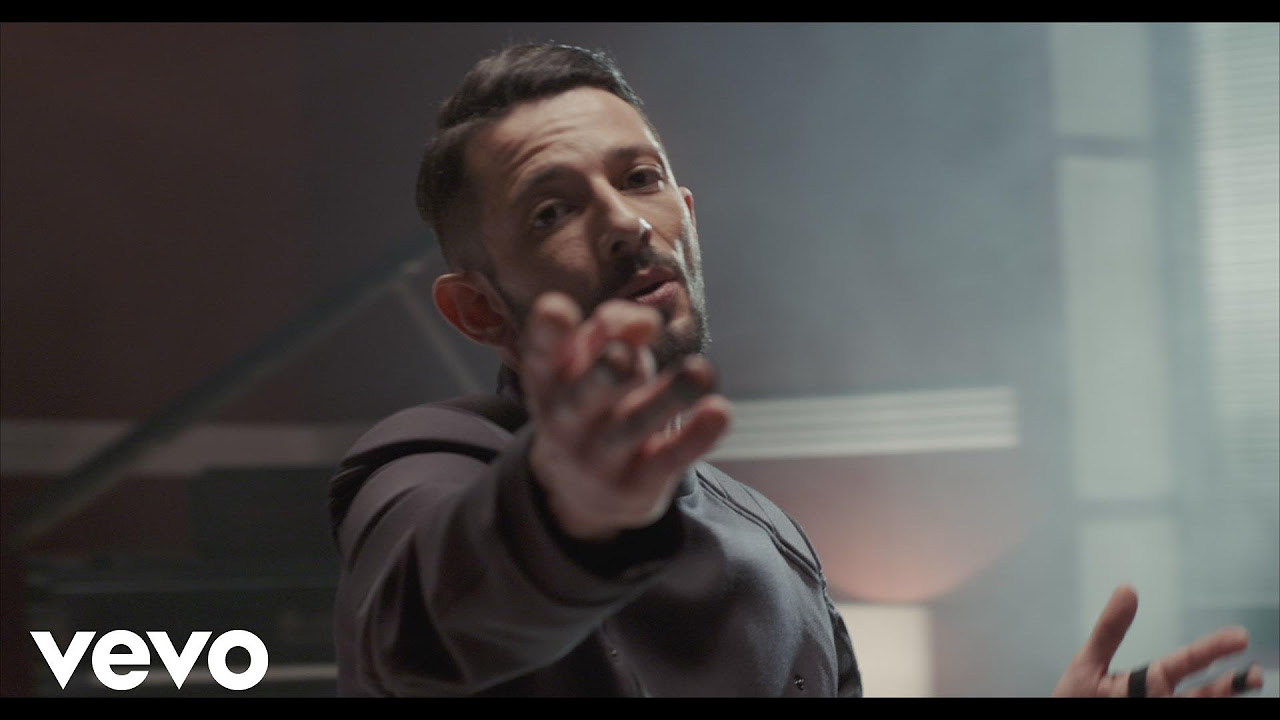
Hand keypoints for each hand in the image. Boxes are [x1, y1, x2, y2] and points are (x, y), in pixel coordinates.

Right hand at [520, 292, 730, 542]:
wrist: (582, 492)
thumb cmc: (594, 402)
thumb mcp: (590, 365)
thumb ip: (611, 332)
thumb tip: (646, 319)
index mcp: (549, 383)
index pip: (541, 357)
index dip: (546, 334)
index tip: (558, 309)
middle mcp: (566, 421)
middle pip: (584, 396)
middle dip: (606, 374)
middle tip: (625, 356)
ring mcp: (599, 458)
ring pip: (633, 427)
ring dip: (668, 398)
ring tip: (700, 370)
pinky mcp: (637, 485)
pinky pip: (668, 460)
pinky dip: (695, 437)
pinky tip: (719, 411)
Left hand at [1052, 584, 1263, 696]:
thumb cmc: (1075, 698)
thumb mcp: (1089, 662)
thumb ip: (1109, 630)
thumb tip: (1128, 588)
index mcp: (1151, 679)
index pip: (1189, 662)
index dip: (1213, 649)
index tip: (1240, 637)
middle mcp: (1164, 699)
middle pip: (1206, 693)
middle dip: (1232, 685)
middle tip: (1256, 675)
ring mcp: (1163, 714)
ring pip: (1201, 708)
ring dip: (1222, 700)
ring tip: (1241, 689)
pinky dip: (1201, 712)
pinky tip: (1213, 703)